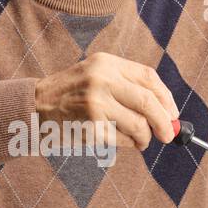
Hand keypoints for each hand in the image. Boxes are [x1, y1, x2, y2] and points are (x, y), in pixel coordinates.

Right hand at [34, 51, 177, 149]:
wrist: (35, 107)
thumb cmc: (71, 94)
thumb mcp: (96, 75)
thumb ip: (127, 86)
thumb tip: (167, 111)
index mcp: (106, 63)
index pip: (148, 77)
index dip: (166, 97)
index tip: (173, 113)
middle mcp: (101, 81)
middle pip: (148, 101)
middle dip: (165, 121)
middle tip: (169, 134)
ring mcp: (95, 105)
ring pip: (138, 124)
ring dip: (146, 136)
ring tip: (142, 140)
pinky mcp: (90, 128)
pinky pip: (123, 139)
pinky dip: (130, 144)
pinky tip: (125, 141)